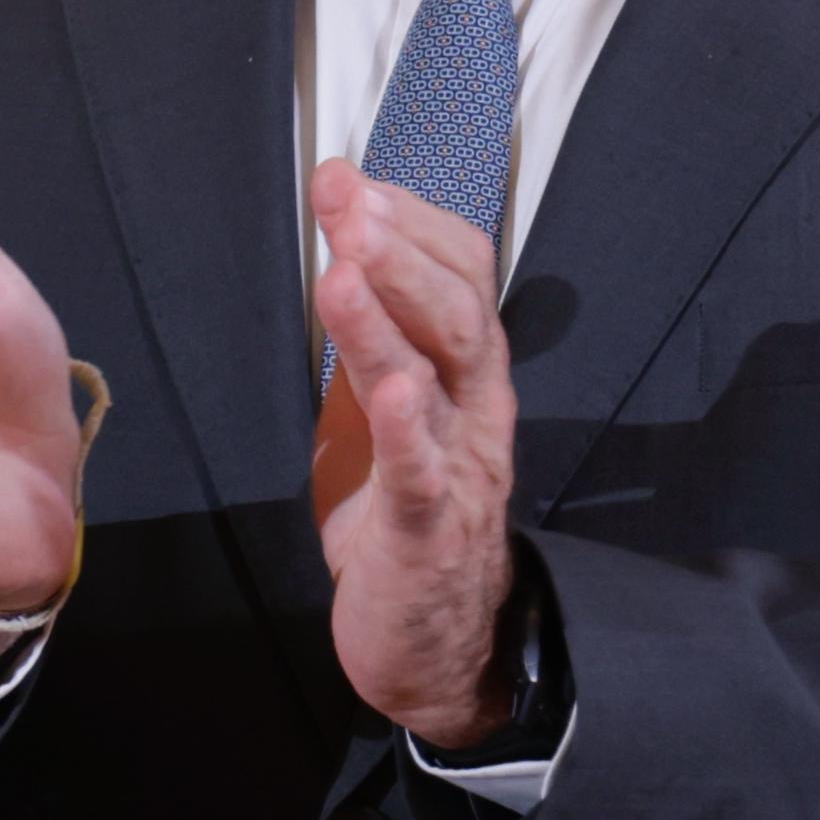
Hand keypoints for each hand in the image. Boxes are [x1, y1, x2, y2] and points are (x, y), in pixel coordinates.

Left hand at [309, 161, 524, 747]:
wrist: (440, 646)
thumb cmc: (406, 517)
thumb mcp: (389, 414)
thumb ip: (375, 341)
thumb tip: (344, 257)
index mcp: (464, 377)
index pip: (461, 276)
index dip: (412, 221)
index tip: (352, 174)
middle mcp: (474, 410)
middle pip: (456, 311)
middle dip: (399, 246)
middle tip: (346, 192)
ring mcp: (459, 468)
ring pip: (439, 377)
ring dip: (392, 315)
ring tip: (348, 259)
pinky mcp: (429, 531)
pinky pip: (424, 473)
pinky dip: (407, 428)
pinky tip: (390, 389)